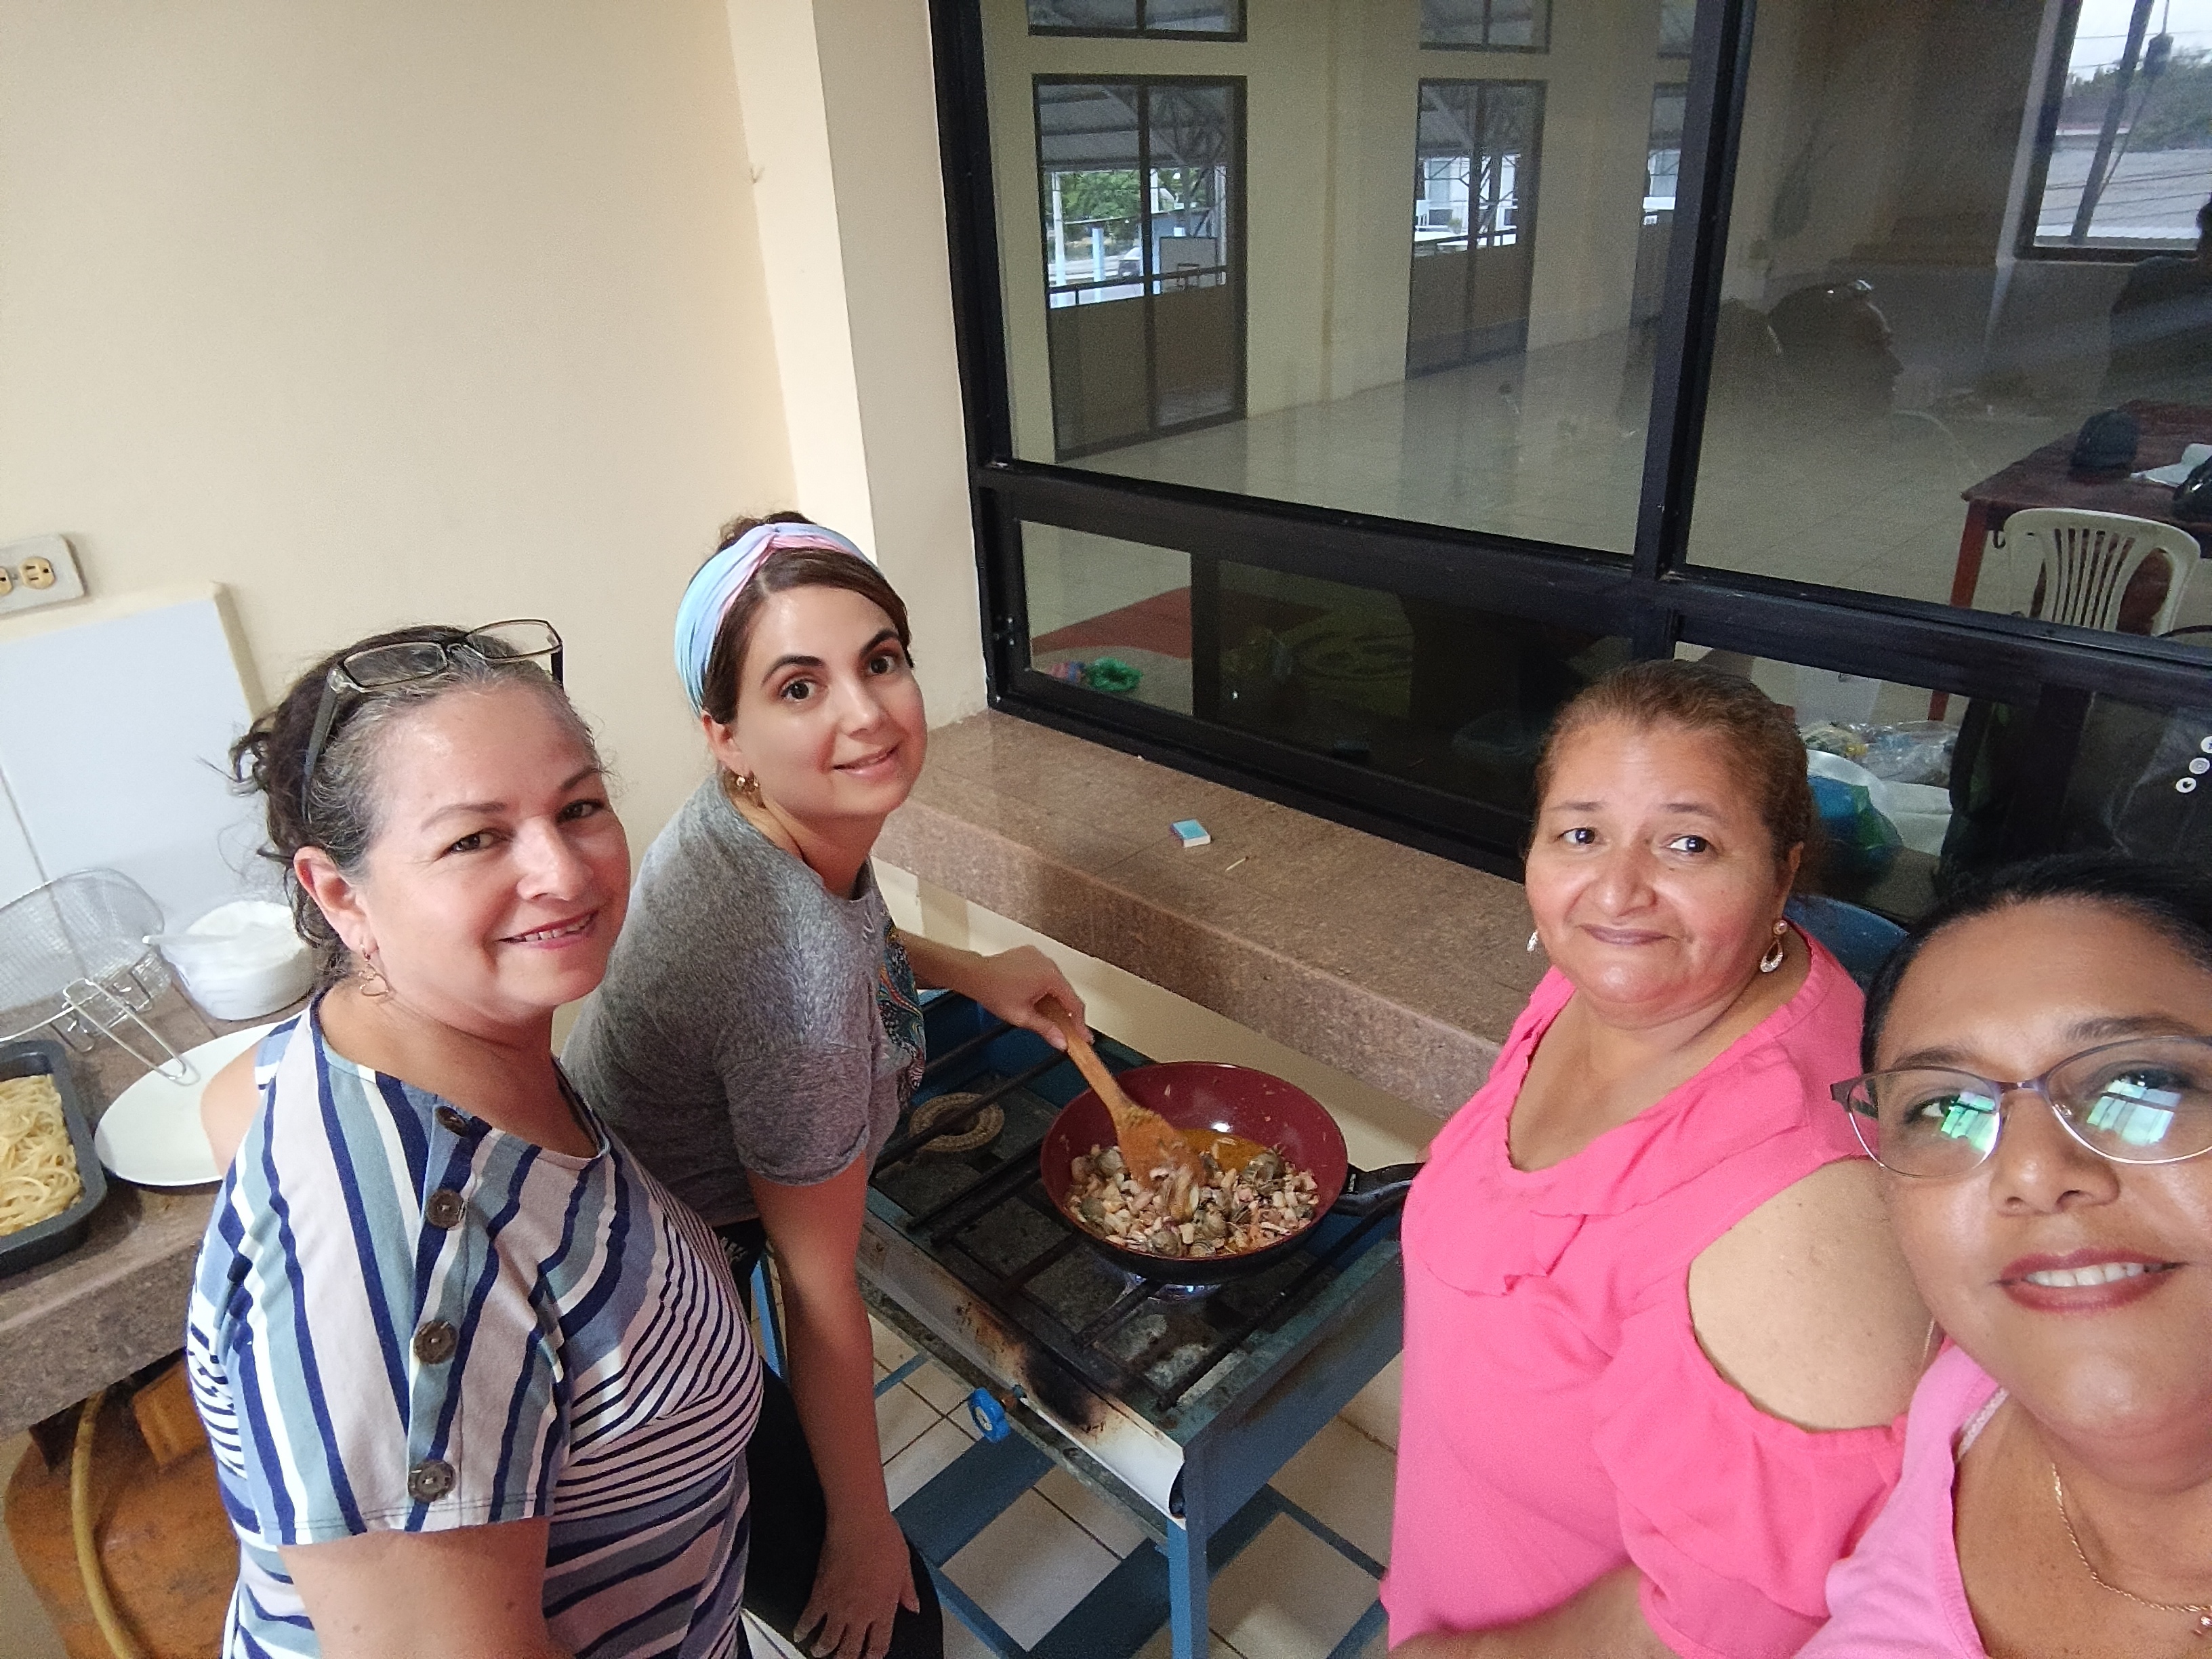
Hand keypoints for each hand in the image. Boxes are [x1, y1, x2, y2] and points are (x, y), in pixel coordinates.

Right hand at [797, 1510, 917, 1658]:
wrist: (859, 1524)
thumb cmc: (883, 1539)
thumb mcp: (905, 1567)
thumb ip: (907, 1592)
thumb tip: (913, 1607)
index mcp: (884, 1609)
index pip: (878, 1645)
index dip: (872, 1657)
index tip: (868, 1658)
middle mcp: (861, 1614)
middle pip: (850, 1650)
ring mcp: (839, 1607)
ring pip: (828, 1641)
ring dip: (823, 1650)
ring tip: (820, 1652)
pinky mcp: (820, 1595)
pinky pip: (809, 1620)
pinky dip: (803, 1630)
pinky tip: (800, 1634)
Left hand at [960, 946, 1087, 1049]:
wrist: (974, 974)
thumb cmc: (992, 990)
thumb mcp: (1022, 1016)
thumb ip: (1045, 1030)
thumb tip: (1060, 1041)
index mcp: (1050, 976)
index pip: (1074, 1004)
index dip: (1080, 1023)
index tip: (1084, 1035)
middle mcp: (1048, 963)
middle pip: (1066, 992)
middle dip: (1066, 1012)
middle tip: (1066, 1030)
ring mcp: (1039, 957)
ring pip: (1056, 982)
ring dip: (1054, 999)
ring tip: (1047, 1015)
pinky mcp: (1031, 955)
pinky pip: (1045, 973)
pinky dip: (1044, 987)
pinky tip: (1036, 998)